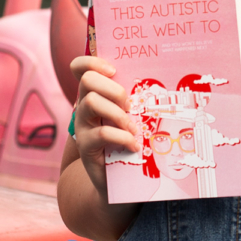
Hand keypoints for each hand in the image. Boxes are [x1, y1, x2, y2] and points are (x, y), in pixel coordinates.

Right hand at [70, 56, 138, 187]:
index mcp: (95, 94)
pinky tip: (134, 144)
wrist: (117, 178)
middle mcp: (83, 106)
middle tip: (128, 105)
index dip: (92, 62)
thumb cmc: (128, 139)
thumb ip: (134, 97)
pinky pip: (102, 133)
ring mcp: (82, 126)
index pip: (80, 68)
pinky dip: (122, 137)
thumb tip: (160, 77)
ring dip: (118, 113)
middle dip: (113, 89)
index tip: (114, 70)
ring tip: (133, 127)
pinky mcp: (85, 146)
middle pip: (87, 80)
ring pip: (91, 102)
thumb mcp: (130, 114)